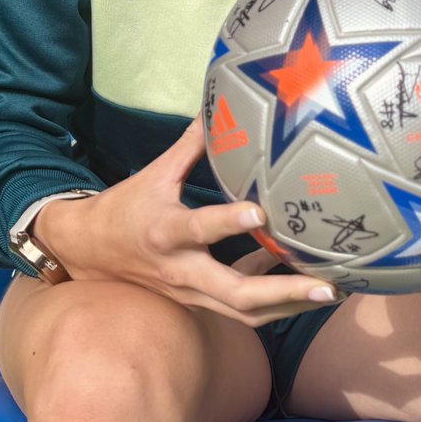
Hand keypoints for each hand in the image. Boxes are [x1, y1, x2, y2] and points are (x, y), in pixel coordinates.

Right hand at [32, 117, 337, 325]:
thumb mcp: (154, 174)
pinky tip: (306, 284)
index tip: (260, 212)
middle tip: (327, 288)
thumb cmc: (124, 209)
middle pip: (237, 294)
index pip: (200, 229)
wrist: (88, 254)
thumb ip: (190, 145)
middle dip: (284, 293)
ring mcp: (192, 294)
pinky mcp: (199, 302)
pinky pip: (241, 309)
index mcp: (167, 233)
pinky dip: (275, 301)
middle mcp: (182, 271)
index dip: (229, 222)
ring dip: (289, 306)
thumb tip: (218, 108)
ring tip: (332, 293)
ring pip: (245, 313)